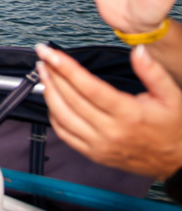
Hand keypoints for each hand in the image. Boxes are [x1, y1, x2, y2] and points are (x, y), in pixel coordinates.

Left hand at [37, 42, 181, 178]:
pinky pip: (65, 134)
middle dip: (52, 74)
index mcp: (128, 114)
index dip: (65, 67)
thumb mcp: (172, 96)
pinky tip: (52, 99)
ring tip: (43, 73)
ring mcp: (100, 145)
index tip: (49, 52)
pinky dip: (53, 114)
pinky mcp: (94, 154)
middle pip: (71, 99)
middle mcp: (110, 131)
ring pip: (62, 117)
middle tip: (43, 57)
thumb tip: (138, 50)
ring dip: (48, 93)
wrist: (178, 162)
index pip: (88, 87)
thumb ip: (153, 72)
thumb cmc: (173, 128)